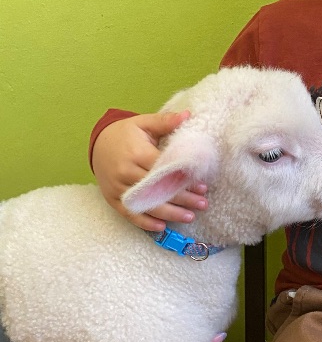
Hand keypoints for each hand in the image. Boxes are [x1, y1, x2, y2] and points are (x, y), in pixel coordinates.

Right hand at [91, 112, 207, 231]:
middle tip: (202, 204)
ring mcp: (117, 187)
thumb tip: (188, 115)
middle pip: (157, 189)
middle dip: (182, 199)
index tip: (202, 186)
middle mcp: (125, 172)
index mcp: (136, 153)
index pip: (164, 170)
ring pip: (146, 204)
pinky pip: (129, 213)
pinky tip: (162, 227)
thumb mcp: (144, 123)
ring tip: (190, 216)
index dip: (183, 179)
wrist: (98, 142)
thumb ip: (165, 121)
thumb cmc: (126, 133)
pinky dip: (144, 222)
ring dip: (169, 213)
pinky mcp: (112, 198)